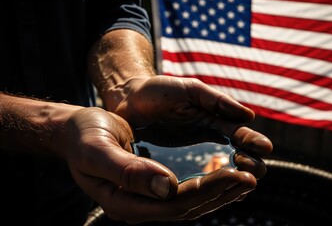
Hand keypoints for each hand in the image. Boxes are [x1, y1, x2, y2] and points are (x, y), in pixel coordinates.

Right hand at [56, 107, 261, 222]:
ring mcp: (148, 196)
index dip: (208, 192)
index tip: (235, 175)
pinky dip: (209, 183)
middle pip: (189, 206)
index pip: (175, 205)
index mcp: (124, 203)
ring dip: (221, 190)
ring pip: (191, 200)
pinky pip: (187, 189)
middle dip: (222, 192)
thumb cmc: (83, 137)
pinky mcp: (154, 183)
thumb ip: (128, 171)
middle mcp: (139, 205)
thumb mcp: (98, 150)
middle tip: (251, 177)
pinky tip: (227, 175)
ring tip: (248, 177)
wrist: (75, 131)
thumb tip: (167, 188)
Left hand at [113, 75, 272, 177]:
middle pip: (241, 161)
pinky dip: (211, 192)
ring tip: (241, 183)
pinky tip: (218, 196)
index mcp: (218, 124)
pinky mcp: (178, 173)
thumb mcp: (190, 90)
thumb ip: (217, 101)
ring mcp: (196, 161)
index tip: (262, 148)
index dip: (255, 143)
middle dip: (251, 165)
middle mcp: (212, 145)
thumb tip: (250, 116)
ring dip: (235, 182)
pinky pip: (199, 187)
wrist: (128, 102)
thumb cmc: (160, 92)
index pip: (243, 137)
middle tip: (248, 166)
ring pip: (224, 177)